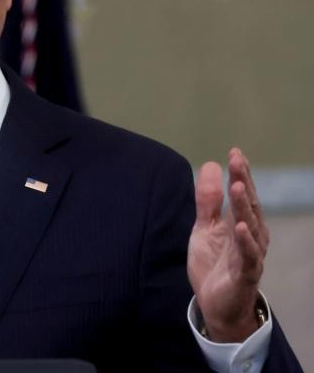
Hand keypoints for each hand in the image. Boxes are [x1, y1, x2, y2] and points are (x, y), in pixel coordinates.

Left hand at [188, 147, 268, 341]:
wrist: (216, 304)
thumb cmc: (215, 264)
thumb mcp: (205, 228)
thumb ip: (208, 200)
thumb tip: (210, 165)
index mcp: (242, 223)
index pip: (242, 194)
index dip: (239, 173)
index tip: (234, 151)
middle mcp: (251, 236)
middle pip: (248, 205)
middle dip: (243, 181)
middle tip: (237, 159)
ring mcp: (250, 254)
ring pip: (250, 226)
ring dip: (243, 206)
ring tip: (237, 186)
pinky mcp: (246, 273)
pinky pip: (249, 256)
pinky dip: (246, 241)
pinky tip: (241, 227)